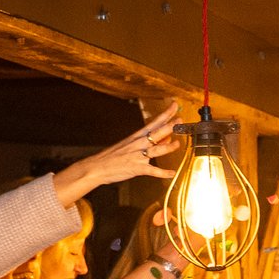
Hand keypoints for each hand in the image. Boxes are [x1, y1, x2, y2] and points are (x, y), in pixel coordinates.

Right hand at [52, 109, 181, 206]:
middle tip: (180, 121)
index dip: (166, 114)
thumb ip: (151, 142)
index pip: (155, 122)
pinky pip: (153, 171)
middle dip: (169, 126)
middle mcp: (139, 144)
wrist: (97, 167)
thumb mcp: (131, 145)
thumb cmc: (114, 156)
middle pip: (157, 132)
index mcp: (137, 136)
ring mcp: (138, 155)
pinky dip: (163, 173)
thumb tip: (167, 138)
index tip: (175, 105)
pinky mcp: (137, 168)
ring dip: (168, 147)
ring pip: (156, 149)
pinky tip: (172, 173)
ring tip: (177, 144)